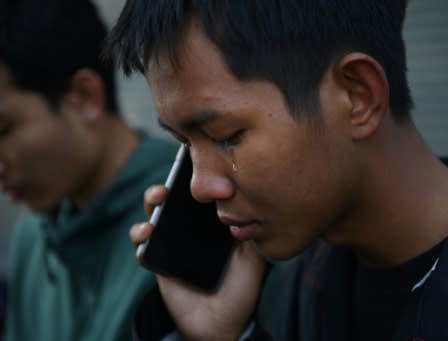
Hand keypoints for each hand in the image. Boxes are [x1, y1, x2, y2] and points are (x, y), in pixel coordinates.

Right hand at [129, 185, 267, 340]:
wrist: (223, 323)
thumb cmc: (241, 287)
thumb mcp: (254, 257)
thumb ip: (254, 232)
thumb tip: (258, 203)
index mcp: (211, 224)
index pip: (201, 195)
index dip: (197, 179)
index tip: (198, 164)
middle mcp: (190, 229)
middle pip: (176, 198)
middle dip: (172, 182)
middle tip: (176, 178)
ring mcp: (171, 243)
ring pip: (156, 214)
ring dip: (153, 200)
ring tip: (159, 197)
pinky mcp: (156, 261)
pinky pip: (142, 245)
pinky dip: (140, 235)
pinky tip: (148, 232)